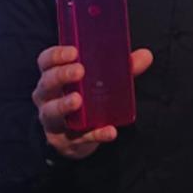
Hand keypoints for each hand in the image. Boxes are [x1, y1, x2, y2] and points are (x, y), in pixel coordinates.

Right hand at [32, 45, 152, 159]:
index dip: (56, 55)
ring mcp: (54, 121)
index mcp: (54, 77)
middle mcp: (47, 97)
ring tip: (78, 100)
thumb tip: (146, 55)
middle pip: (47, 83)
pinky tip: (109, 131)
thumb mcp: (99, 82)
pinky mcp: (66, 141)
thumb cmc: (85, 100)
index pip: (46, 62)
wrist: (76, 139)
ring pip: (52, 112)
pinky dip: (95, 134)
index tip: (74, 51)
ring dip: (64, 105)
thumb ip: (121, 69)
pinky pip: (80, 138)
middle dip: (61, 75)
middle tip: (80, 71)